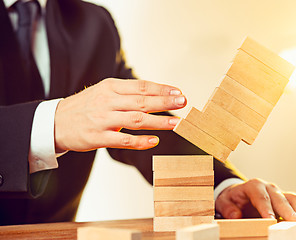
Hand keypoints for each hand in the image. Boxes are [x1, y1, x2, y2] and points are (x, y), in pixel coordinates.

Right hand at [54, 78, 185, 151]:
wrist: (55, 122)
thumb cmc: (85, 106)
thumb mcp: (103, 92)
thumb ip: (126, 93)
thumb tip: (155, 94)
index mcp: (110, 87)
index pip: (141, 86)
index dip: (161, 89)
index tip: (178, 92)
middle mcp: (108, 101)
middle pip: (142, 101)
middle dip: (165, 102)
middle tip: (183, 103)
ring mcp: (103, 120)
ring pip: (136, 119)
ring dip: (159, 121)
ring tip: (177, 123)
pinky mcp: (98, 137)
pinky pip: (124, 140)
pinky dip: (141, 141)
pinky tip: (155, 141)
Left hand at [215, 178, 295, 224]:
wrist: (239, 195)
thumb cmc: (233, 199)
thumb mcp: (224, 202)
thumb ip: (228, 208)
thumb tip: (236, 215)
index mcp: (253, 186)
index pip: (260, 197)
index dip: (266, 208)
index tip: (270, 220)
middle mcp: (268, 187)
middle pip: (279, 198)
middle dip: (287, 210)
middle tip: (294, 221)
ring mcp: (279, 192)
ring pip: (292, 197)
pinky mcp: (286, 198)